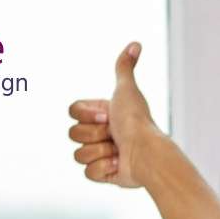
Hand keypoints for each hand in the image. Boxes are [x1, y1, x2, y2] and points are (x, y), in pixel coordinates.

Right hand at [66, 41, 162, 188]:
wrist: (146, 153)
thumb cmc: (137, 122)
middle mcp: (100, 134)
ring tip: (118, 151)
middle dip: (94, 134)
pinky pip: (88, 172)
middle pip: (73, 134)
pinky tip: (119, 164)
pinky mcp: (103, 174)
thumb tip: (135, 44)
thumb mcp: (127, 90)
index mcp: (102, 115)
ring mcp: (100, 155)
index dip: (86, 115)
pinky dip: (103, 169)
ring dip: (99, 152)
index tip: (107, 116)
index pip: (73, 112)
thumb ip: (124, 67)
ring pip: (78, 154)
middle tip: (114, 134)